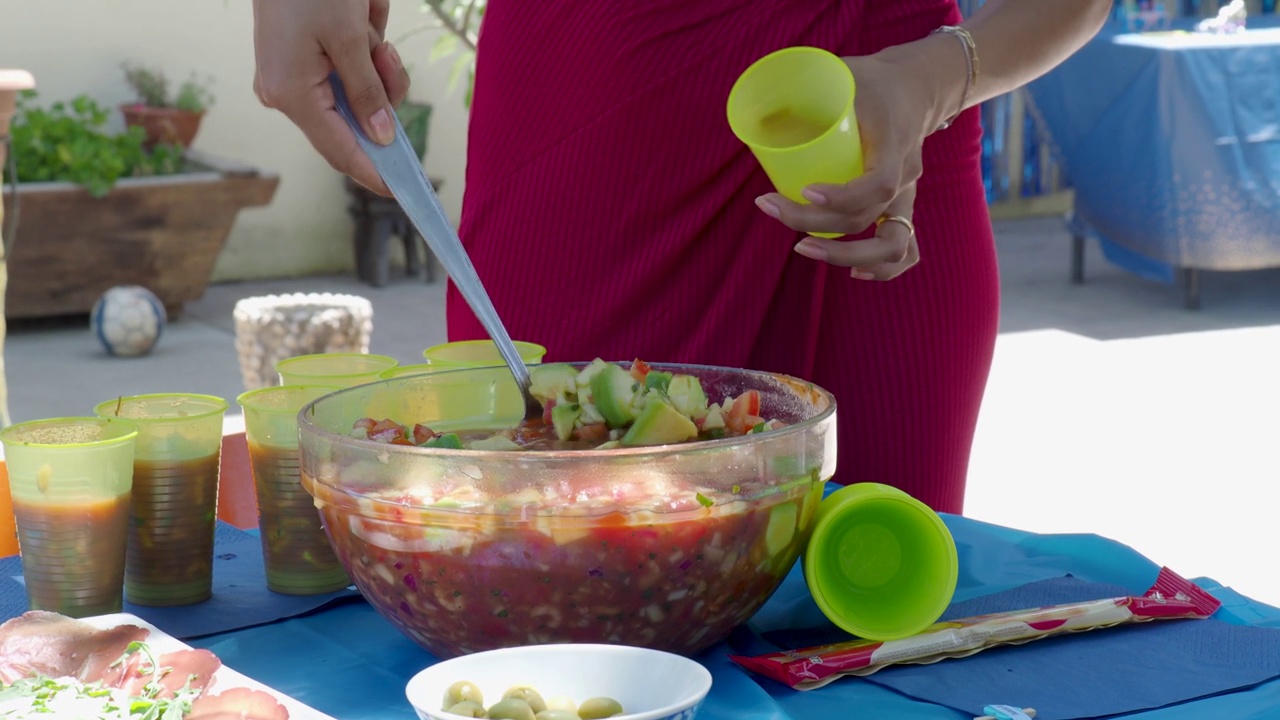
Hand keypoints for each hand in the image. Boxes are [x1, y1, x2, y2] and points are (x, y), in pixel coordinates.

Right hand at [252, 0, 410, 194]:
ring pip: (354, 95)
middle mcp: (285, 93)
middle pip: (352, 122)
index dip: (374, 173)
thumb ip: (368, 92)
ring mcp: (288, 77)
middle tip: (384, 54)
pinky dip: (362, 53)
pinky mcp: (296, 61)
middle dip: (380, 93)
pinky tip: (359, 21)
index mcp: (293, 94)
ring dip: (374, 65)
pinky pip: (344, 72)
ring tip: (368, 28)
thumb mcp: (350, 37)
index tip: (404, 191)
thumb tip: (382, 137)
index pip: (340, 151)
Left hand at [754, 43, 960, 279]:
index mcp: (895, 141)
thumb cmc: (871, 82)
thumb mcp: (843, 73)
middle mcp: (906, 175)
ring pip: (892, 244)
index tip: (804, 192)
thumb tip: (755, 113)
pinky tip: (854, 272)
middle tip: (771, 208)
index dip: (842, 197)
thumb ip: (804, 87)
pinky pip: (906, 248)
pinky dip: (884, 268)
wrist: (916, 88)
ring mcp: (907, 195)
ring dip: (845, 256)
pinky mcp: (902, 207)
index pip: (878, 183)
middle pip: (866, 217)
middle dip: (814, 223)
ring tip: (802, 249)